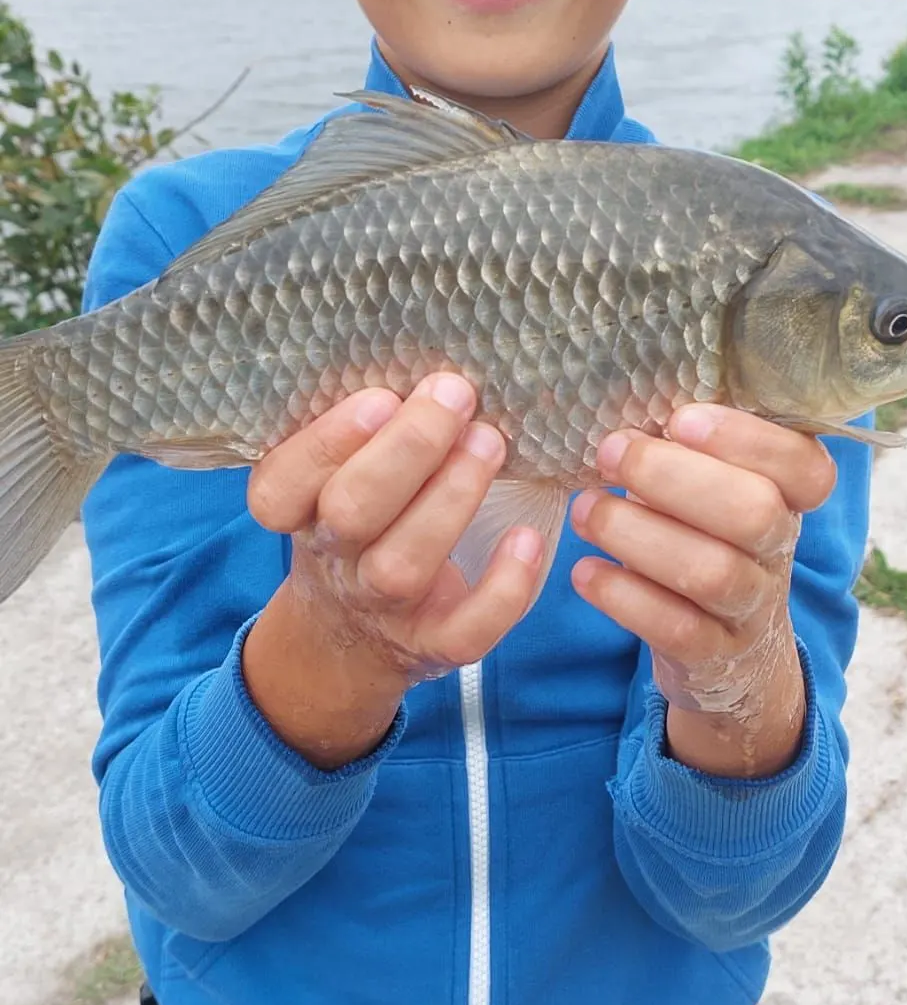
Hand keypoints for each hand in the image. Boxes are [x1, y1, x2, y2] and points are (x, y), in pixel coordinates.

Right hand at [242, 374, 543, 767]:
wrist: (350, 642)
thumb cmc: (362, 529)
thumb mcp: (339, 482)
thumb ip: (367, 434)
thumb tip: (430, 360)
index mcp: (301, 514)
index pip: (279, 486)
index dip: (325, 442)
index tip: (380, 396)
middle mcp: (336, 560)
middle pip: (351, 513)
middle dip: (406, 451)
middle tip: (455, 396)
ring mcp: (384, 608)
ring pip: (403, 565)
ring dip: (451, 498)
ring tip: (491, 442)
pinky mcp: (435, 644)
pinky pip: (466, 630)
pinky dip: (502, 587)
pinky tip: (529, 540)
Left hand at [569, 404, 837, 778]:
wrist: (734, 656)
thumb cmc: (710, 540)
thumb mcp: (719, 489)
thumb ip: (692, 449)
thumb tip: (621, 398)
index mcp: (791, 496)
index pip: (806, 465)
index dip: (749, 440)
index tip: (680, 418)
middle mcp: (781, 549)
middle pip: (753, 513)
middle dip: (673, 478)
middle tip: (611, 453)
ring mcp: (753, 607)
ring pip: (712, 572)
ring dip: (638, 534)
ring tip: (584, 510)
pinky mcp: (714, 655)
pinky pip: (675, 628)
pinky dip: (624, 597)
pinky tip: (585, 572)